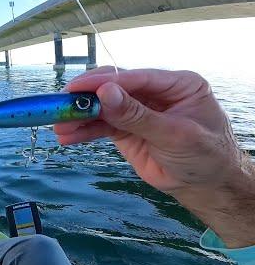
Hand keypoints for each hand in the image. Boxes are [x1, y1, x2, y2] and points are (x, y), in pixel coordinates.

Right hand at [54, 67, 254, 247]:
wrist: (205, 187)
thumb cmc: (204, 157)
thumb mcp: (173, 134)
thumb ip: (137, 115)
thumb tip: (104, 93)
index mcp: (176, 84)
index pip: (135, 78)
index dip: (105, 82)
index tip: (77, 88)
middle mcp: (155, 93)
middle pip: (114, 89)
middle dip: (87, 98)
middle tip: (60, 105)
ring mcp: (138, 111)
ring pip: (103, 108)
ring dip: (81, 117)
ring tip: (58, 126)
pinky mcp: (126, 130)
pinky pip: (102, 127)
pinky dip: (84, 132)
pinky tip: (67, 137)